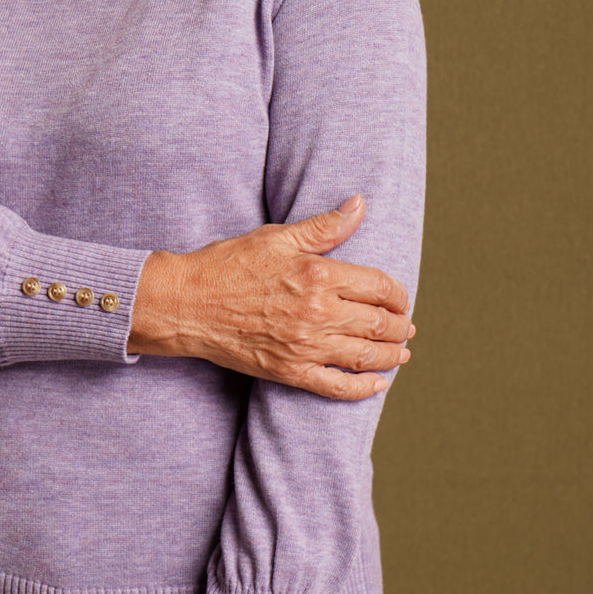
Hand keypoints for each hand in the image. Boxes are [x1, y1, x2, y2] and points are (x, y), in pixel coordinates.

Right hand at [128, 195, 413, 398]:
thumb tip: (359, 205)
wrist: (186, 304)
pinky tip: (376, 385)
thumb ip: (323, 226)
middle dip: (399, 326)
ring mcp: (305, 346)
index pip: (379, 287)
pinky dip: (362, 388)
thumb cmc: (227, 264)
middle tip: (406, 327)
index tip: (400, 299)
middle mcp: (318, 313)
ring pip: (365, 356)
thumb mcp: (277, 237)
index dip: (397, 295)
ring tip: (400, 353)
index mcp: (319, 275)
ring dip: (390, 356)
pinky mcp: (289, 372)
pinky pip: (336, 386)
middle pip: (378, 323)